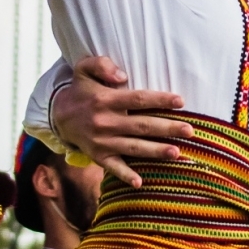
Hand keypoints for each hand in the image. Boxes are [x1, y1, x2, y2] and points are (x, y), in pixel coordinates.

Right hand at [54, 57, 189, 187]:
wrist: (58, 116)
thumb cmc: (81, 90)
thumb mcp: (84, 68)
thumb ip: (102, 65)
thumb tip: (123, 75)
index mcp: (105, 100)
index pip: (138, 99)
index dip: (160, 100)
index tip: (181, 101)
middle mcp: (105, 122)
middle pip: (141, 125)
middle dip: (167, 128)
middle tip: (190, 130)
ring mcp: (102, 141)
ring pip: (133, 147)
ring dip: (155, 151)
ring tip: (177, 153)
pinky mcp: (98, 156)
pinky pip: (113, 167)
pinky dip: (125, 175)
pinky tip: (139, 182)